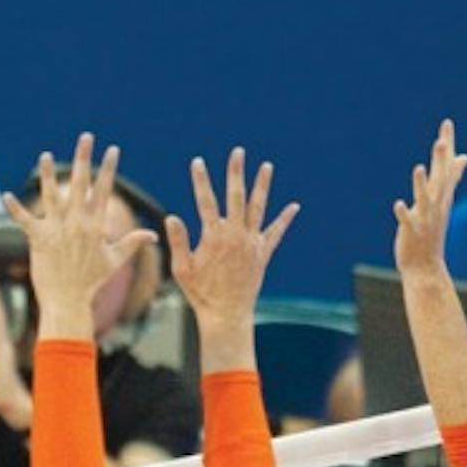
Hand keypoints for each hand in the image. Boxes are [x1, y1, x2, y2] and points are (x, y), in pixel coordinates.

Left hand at [4, 133, 154, 336]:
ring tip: (44, 155)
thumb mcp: (114, 261)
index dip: (108, 168)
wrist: (68, 300)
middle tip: (86, 137)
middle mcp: (76, 223)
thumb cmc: (91, 282)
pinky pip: (24, 219)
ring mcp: (57, 229)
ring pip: (51, 195)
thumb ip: (132, 243)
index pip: (103, 190)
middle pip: (80, 184)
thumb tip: (153, 234)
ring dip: (46, 174)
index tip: (113, 150)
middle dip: (84, 158)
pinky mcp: (38, 238)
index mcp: (96, 225)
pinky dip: (15, 208)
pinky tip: (6, 195)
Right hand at [166, 147, 297, 328]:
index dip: (201, 180)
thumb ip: (179, 241)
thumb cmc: (201, 293)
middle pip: (236, 197)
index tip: (197, 162)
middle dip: (236, 173)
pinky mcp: (263, 254)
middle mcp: (236, 235)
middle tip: (237, 152)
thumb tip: (172, 217)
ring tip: (266, 166)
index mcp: (214, 237)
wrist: (226, 314)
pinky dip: (284, 219)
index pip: (205, 201)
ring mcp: (252, 244)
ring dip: (262, 186)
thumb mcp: (182, 268)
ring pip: (259, 208)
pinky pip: (276, 233)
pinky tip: (294, 206)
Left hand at [393, 119, 466, 278]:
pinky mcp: (412, 232)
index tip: (446, 123)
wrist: (426, 265)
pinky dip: (403, 213)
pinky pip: (408, 221)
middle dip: (441, 161)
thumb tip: (463, 156)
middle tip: (442, 140)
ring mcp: (425, 218)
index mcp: (441, 195)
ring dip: (421, 184)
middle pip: (440, 179)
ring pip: (424, 199)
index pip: (447, 165)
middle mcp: (436, 205)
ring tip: (419, 168)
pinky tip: (397, 204)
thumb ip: (451, 177)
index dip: (447, 144)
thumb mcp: (443, 200)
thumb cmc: (431, 230)